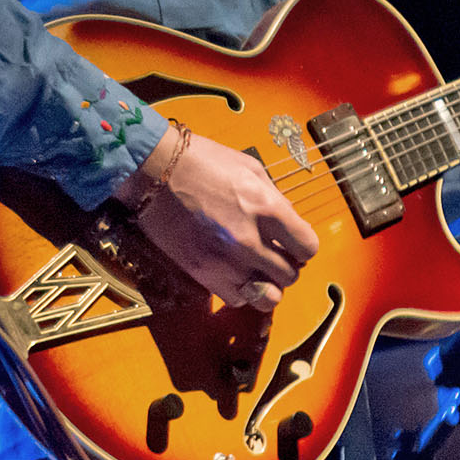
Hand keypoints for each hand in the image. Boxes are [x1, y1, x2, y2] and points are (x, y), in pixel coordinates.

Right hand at [130, 131, 316, 311]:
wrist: (152, 170)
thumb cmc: (201, 161)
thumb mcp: (249, 167)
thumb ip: (275, 197)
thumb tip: (290, 221)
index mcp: (264, 207)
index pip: (307, 246)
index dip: (303, 246)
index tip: (293, 242)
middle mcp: (249, 239)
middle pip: (290, 275)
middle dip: (287, 265)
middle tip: (274, 254)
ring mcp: (225, 261)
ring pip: (267, 297)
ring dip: (267, 286)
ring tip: (257, 271)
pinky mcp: (202, 274)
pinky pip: (236, 299)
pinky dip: (241, 291)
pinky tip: (234, 273)